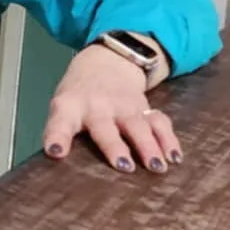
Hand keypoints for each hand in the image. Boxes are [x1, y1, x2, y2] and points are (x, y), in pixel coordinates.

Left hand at [43, 45, 181, 173]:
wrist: (106, 62)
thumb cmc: (78, 97)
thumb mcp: (62, 108)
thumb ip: (61, 132)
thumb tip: (60, 162)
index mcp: (70, 107)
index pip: (60, 122)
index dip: (57, 136)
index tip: (55, 152)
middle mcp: (98, 106)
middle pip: (105, 127)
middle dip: (114, 146)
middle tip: (123, 165)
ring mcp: (124, 106)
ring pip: (138, 125)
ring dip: (148, 146)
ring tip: (156, 167)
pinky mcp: (145, 108)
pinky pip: (159, 122)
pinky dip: (168, 139)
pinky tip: (174, 157)